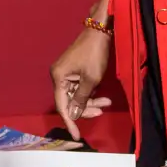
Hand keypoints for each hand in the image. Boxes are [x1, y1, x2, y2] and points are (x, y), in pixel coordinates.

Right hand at [50, 25, 111, 139]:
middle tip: (102, 111)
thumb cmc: (94, 54)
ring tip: (107, 103)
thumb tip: (73, 115)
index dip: (70, 122)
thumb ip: (81, 99)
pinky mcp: (74, 69)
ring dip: (91, 101)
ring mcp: (67, 72)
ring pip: (77, 95)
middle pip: (70, 101)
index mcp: (59, 77)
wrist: (100, 29)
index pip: (62, 105)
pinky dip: (90, 93)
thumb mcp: (91, 79)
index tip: (77, 136)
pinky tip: (102, 96)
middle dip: (86, 108)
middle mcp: (59, 75)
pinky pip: (80, 87)